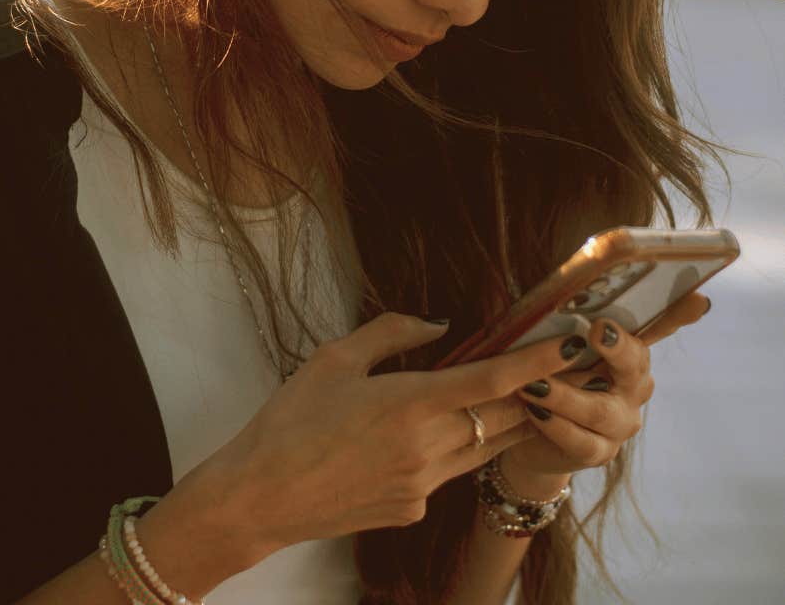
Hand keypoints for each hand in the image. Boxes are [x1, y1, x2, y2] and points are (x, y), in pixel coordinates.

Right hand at [212, 312, 593, 552]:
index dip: (540, 362)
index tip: (575, 343)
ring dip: (509, 422)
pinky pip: (450, 472)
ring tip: (533, 393)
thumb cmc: (289, 420)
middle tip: (573, 366)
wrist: (258, 498)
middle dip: (541, 393)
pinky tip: (437, 433)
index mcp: (410, 405)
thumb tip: (440, 325)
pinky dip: (458, 447)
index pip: (493, 379)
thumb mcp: (334, 359)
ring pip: (484, 448)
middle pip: (504, 419)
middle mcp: (428, 449)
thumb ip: (393, 333)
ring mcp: (424, 487)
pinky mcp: (412, 510)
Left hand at [498, 291, 711, 490]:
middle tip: (595, 330)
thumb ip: (565, 322)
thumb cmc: (548, 373)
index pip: (659, 326)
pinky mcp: (601, 452)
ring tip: (533, 384)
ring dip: (565, 396)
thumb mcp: (554, 343)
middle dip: (617, 347)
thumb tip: (559, 283)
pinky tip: (536, 412)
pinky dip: (557, 425)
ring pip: (602, 410)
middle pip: (635, 364)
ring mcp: (621, 422)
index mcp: (629, 351)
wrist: (530, 432)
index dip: (678, 314)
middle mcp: (634, 385)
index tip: (696, 299)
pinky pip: (583, 441)